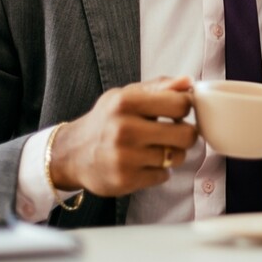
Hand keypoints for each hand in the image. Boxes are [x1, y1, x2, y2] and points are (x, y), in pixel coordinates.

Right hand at [48, 76, 197, 197]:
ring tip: (157, 148)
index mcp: (126, 101)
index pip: (180, 104)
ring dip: (173, 154)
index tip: (178, 111)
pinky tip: (144, 163)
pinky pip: (164, 175)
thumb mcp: (126, 95)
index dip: (185, 108)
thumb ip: (159, 87)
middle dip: (186, 134)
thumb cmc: (106, 120)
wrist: (72, 153)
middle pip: (186, 135)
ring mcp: (124, 157)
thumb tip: (188, 82)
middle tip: (176, 133)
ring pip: (177, 157)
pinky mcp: (125, 180)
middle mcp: (124, 129)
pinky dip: (159, 170)